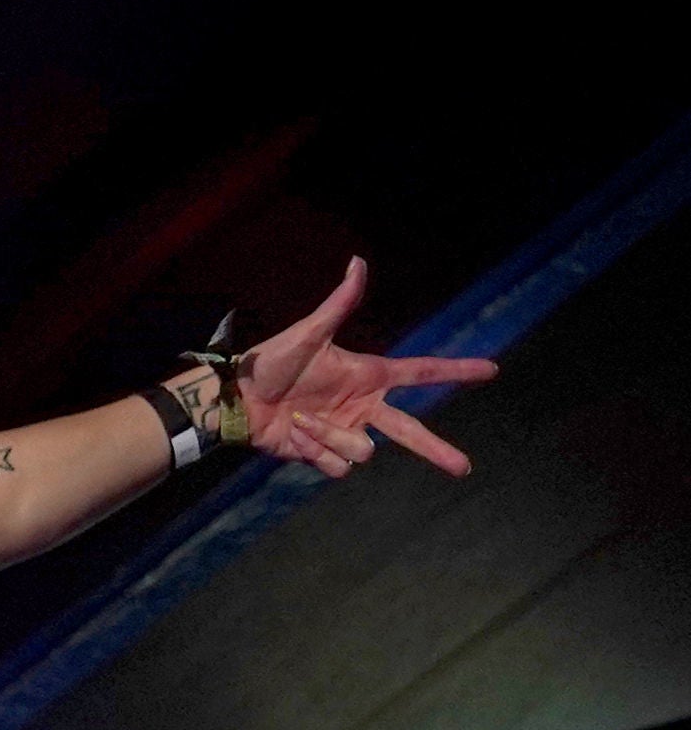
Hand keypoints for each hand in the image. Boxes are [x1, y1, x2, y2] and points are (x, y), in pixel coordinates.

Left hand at [236, 256, 497, 478]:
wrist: (239, 400)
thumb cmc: (272, 363)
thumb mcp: (308, 333)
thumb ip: (340, 304)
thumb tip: (359, 261)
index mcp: (368, 376)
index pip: (421, 372)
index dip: (456, 370)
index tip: (491, 369)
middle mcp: (363, 407)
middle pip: (411, 431)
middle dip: (436, 449)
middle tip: (464, 467)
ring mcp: (346, 433)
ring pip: (363, 449)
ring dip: (329, 435)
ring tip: (301, 418)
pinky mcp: (326, 455)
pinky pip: (338, 465)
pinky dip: (315, 450)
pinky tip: (295, 435)